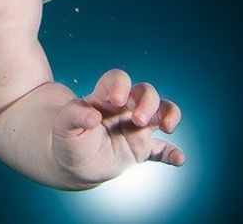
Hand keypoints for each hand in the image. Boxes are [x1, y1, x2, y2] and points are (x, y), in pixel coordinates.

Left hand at [51, 69, 183, 188]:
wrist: (69, 160)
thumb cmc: (66, 135)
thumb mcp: (63, 124)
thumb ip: (74, 115)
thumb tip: (92, 116)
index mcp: (103, 97)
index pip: (117, 80)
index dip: (120, 85)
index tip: (116, 99)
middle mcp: (123, 109)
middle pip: (144, 92)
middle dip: (147, 101)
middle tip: (138, 119)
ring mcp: (134, 128)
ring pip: (160, 112)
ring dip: (168, 114)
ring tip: (167, 127)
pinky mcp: (141, 149)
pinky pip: (161, 150)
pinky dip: (172, 153)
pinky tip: (179, 159)